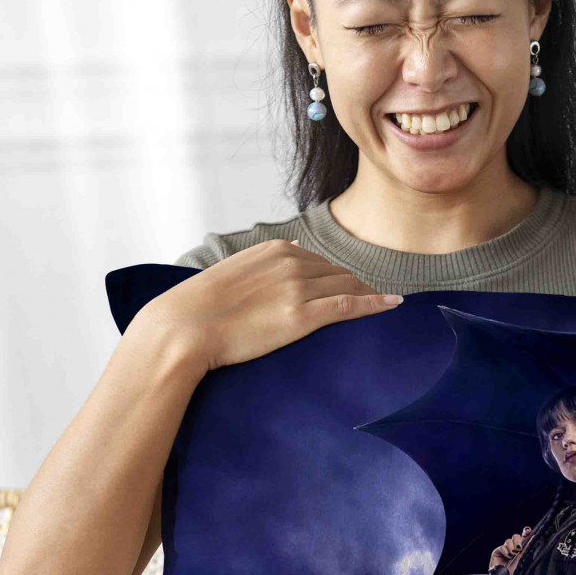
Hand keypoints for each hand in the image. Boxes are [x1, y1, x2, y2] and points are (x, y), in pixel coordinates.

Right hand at [133, 238, 403, 372]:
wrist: (184, 328)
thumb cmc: (201, 306)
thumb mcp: (236, 268)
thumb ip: (268, 259)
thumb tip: (295, 246)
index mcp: (275, 250)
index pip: (319, 260)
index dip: (337, 275)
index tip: (350, 286)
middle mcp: (292, 263)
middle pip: (338, 272)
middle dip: (357, 284)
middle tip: (374, 297)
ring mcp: (298, 289)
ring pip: (348, 286)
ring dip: (368, 293)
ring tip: (384, 303)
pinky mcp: (301, 317)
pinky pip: (348, 306)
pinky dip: (374, 304)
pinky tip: (391, 305)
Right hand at [489, 526, 532, 573]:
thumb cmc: (516, 571)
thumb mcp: (523, 558)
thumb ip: (527, 547)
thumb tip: (534, 536)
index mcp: (521, 549)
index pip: (523, 537)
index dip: (525, 532)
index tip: (527, 531)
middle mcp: (513, 548)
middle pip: (515, 537)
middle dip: (518, 540)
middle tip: (519, 548)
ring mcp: (505, 550)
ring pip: (508, 540)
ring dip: (511, 547)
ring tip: (513, 554)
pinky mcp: (497, 552)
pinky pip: (501, 547)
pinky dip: (505, 550)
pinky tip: (508, 556)